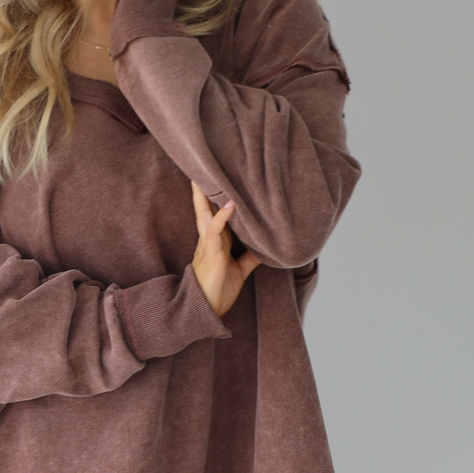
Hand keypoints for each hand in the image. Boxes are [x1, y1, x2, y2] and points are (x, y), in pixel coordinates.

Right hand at [190, 181, 259, 316]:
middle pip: (206, 206)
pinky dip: (222, 216)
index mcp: (216, 240)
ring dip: (207, 193)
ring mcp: (208, 244)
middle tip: (207, 161)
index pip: (216, 211)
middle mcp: (210, 237)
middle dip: (205, 186)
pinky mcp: (210, 253)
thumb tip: (268, 246)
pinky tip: (230, 203)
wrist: (206, 311)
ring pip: (206, 212)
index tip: (222, 174)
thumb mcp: (240, 269)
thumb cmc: (218, 290)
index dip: (218, 194)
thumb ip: (251, 256)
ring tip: (210, 171)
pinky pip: (214, 231)